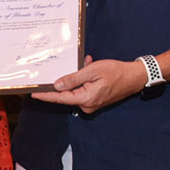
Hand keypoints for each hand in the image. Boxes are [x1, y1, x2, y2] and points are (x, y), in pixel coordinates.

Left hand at [31, 55, 147, 113]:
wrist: (135, 77)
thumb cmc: (116, 72)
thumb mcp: (92, 71)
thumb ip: (73, 79)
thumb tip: (57, 85)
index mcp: (86, 99)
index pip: (60, 98)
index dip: (46, 95)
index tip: (33, 93)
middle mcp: (87, 105)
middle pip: (67, 94)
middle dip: (65, 79)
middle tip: (63, 67)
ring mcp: (92, 103)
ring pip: (76, 90)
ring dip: (77, 77)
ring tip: (86, 64)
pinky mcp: (95, 99)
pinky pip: (83, 89)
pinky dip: (84, 79)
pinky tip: (89, 67)